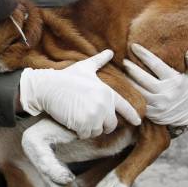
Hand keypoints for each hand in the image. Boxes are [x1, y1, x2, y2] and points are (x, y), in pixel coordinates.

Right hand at [19, 49, 140, 138]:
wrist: (49, 86)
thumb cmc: (66, 77)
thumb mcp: (85, 67)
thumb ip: (99, 61)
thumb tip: (110, 51)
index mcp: (107, 92)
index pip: (124, 107)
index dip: (132, 116)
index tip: (138, 123)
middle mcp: (104, 105)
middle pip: (111, 124)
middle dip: (102, 124)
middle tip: (89, 119)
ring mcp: (94, 115)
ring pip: (97, 131)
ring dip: (89, 128)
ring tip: (79, 118)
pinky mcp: (83, 124)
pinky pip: (85, 135)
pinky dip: (79, 132)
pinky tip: (72, 122)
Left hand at [123, 44, 187, 126]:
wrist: (185, 116)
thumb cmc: (185, 91)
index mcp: (174, 81)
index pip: (155, 64)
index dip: (144, 54)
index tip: (134, 46)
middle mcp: (165, 93)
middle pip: (143, 77)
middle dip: (131, 68)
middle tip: (123, 60)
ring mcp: (157, 104)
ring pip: (137, 89)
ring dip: (128, 80)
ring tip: (121, 71)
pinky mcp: (150, 112)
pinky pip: (137, 101)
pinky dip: (129, 93)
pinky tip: (123, 86)